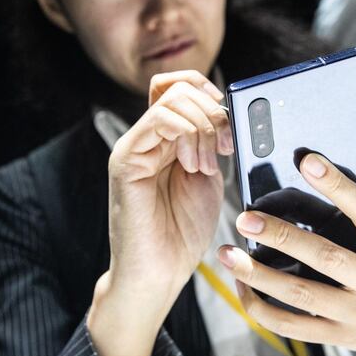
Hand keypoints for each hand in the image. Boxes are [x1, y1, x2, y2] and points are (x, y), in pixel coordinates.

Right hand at [106, 70, 232, 303]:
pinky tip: (192, 166)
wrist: (160, 271)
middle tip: (223, 148)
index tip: (229, 119)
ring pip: (173, 99)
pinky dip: (187, 135)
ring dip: (203, 127)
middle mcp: (148, 137)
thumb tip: (226, 111)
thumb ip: (212, 142)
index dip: (207, 89)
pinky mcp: (125, 158)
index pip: (180, 84)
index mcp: (168, 138)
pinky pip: (158, 120)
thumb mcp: (210, 176)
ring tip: (206, 165)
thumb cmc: (183, 231)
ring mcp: (135, 145)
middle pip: (180, 87)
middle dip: (214, 112)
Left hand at [217, 154, 355, 355]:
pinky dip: (261, 308)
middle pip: (326, 258)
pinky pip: (291, 326)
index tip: (307, 162)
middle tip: (245, 218)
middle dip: (282, 237)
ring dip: (259, 275)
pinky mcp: (336, 337)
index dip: (337, 187)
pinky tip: (241, 285)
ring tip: (227, 254)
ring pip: (301, 295)